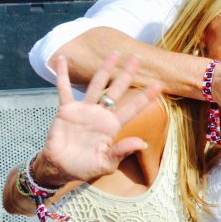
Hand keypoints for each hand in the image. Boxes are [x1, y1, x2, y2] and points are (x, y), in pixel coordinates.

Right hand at [33, 54, 160, 186]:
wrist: (61, 167)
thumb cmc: (85, 167)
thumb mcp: (106, 163)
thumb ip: (122, 151)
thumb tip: (143, 143)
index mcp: (113, 126)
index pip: (133, 108)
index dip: (146, 97)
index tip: (160, 84)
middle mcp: (101, 114)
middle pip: (117, 90)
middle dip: (127, 74)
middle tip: (138, 58)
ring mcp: (84, 110)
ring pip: (96, 85)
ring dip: (104, 69)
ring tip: (114, 54)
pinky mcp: (67, 110)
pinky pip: (64, 89)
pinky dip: (62, 74)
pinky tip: (61, 59)